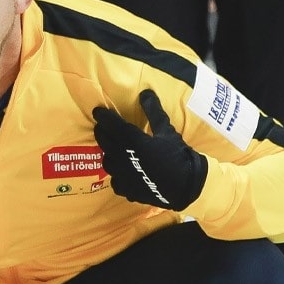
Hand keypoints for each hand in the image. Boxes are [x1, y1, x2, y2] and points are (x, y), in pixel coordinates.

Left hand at [92, 90, 207, 211]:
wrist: (185, 184)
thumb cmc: (177, 154)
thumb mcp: (166, 130)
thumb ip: (153, 111)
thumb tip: (145, 92)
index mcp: (131, 140)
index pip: (110, 124)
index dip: (103, 116)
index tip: (98, 111)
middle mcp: (122, 157)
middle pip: (104, 141)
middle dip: (102, 132)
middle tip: (102, 126)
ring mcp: (123, 176)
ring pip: (106, 162)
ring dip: (108, 153)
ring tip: (112, 149)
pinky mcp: (128, 191)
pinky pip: (115, 182)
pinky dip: (117, 176)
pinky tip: (122, 174)